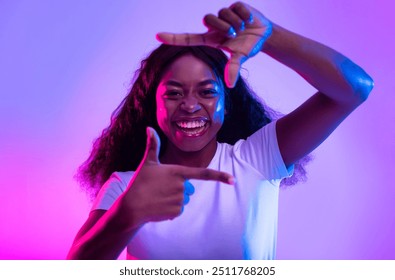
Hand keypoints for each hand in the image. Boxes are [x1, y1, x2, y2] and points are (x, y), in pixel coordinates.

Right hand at [121, 127, 233, 225]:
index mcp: (178, 172)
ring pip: (183, 199)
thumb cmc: (140, 182)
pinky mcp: (176, 212)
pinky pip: (179, 210)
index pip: (203, 174)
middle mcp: (182, 186)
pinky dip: (170, 210)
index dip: (219, 176)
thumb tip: (148, 127)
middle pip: (188, 188)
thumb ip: (152, 145)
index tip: (233, 180)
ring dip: (173, 199)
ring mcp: (180, 200)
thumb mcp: (147, 163)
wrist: (131, 206)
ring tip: (158, 197)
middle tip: (160, 189)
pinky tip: (159, 206)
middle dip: (178, 189)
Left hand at [156, 2, 271, 87]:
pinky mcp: (234, 6)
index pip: (189, 38)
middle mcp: (214, 26)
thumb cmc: (247, 46)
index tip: (157, 36)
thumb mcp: (240, 57)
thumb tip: (231, 85)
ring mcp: (224, 15)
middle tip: (235, 34)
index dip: (174, 38)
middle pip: (208, 19)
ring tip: (243, 27)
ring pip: (222, 13)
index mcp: (211, 39)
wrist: (263, 35)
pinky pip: (236, 7)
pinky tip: (249, 20)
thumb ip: (233, 68)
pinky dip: (245, 15)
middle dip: (223, 27)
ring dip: (235, 22)